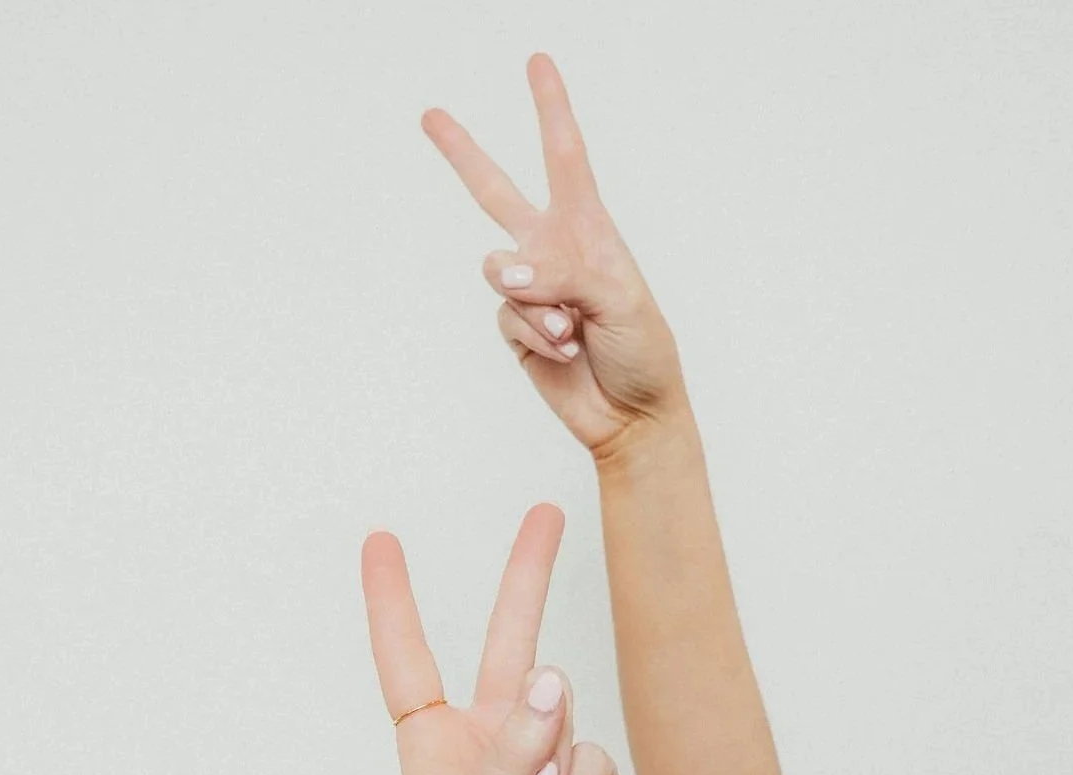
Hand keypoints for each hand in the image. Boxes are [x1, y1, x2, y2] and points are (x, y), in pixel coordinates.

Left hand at [361, 503, 620, 774]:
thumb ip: (505, 755)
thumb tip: (554, 680)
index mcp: (434, 751)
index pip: (409, 662)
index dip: (394, 603)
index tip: (381, 541)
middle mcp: (490, 747)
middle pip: (507, 645)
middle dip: (526, 579)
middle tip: (547, 513)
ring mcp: (544, 767)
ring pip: (560, 714)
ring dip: (544, 764)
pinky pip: (591, 762)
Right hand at [424, 55, 684, 459]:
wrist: (631, 413)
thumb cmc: (642, 349)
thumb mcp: (619, 297)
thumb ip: (563, 274)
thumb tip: (509, 275)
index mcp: (587, 227)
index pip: (564, 157)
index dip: (550, 108)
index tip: (538, 63)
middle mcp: (552, 250)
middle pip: (495, 192)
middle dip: (462, 154)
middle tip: (431, 116)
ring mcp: (530, 290)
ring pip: (499, 271)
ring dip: (536, 304)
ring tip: (572, 330)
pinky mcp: (516, 329)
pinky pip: (507, 316)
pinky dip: (537, 335)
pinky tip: (566, 351)